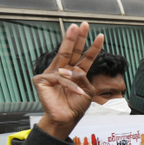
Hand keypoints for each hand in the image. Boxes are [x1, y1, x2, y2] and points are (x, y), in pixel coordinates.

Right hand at [34, 22, 103, 139]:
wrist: (66, 119)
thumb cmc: (76, 107)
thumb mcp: (86, 91)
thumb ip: (83, 78)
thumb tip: (72, 69)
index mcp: (76, 73)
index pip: (85, 57)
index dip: (93, 47)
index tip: (101, 36)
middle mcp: (64, 70)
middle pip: (71, 50)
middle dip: (77, 37)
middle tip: (82, 25)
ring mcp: (52, 73)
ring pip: (64, 61)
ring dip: (74, 74)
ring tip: (79, 90)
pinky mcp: (42, 80)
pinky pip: (60, 78)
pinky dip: (70, 86)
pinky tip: (76, 93)